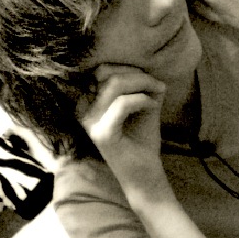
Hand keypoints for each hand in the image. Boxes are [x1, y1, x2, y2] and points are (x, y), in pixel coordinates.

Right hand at [76, 64, 175, 204]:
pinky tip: (153, 106)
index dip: (127, 68)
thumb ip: (139, 84)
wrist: (145, 172)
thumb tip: (146, 65)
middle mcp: (82, 110)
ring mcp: (89, 123)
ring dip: (143, 84)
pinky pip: (123, 103)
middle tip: (156, 85)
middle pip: (107, 73)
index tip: (148, 80)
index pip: (101, 69)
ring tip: (157, 94)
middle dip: (137, 74)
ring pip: (114, 85)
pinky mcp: (102, 134)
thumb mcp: (141, 104)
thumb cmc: (142, 137)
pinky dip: (143, 99)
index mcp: (86, 102)